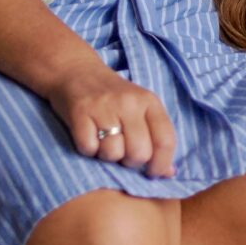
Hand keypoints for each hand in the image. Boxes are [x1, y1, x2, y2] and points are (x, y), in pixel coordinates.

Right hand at [50, 70, 176, 177]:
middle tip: (122, 152)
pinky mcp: (80, 111)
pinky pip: (88, 148)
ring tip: (103, 141)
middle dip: (130, 161)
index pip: (165, 141)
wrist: (76, 71)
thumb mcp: (140, 109)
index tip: (152, 172)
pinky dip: (87, 149)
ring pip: (113, 153)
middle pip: (139, 152)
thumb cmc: (113, 98)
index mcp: (149, 102)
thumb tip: (169, 173)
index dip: (161, 164)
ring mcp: (104, 106)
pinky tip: (88, 136)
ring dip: (106, 155)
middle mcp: (130, 102)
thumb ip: (156, 138)